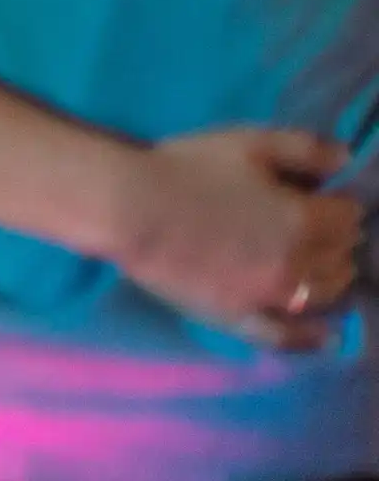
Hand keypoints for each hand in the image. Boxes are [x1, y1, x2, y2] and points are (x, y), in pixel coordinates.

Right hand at [115, 128, 364, 348]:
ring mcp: (271, 297)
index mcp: (305, 218)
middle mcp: (299, 263)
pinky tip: (324, 333)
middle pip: (341, 254)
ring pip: (325, 292)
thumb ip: (304, 149)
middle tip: (313, 223)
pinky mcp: (241, 318)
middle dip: (335, 237)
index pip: (348, 215)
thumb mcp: (248, 143)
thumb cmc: (187, 169)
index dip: (339, 201)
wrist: (131, 208)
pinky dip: (313, 336)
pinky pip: (289, 337)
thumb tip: (346, 160)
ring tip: (314, 261)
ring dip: (329, 274)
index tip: (324, 194)